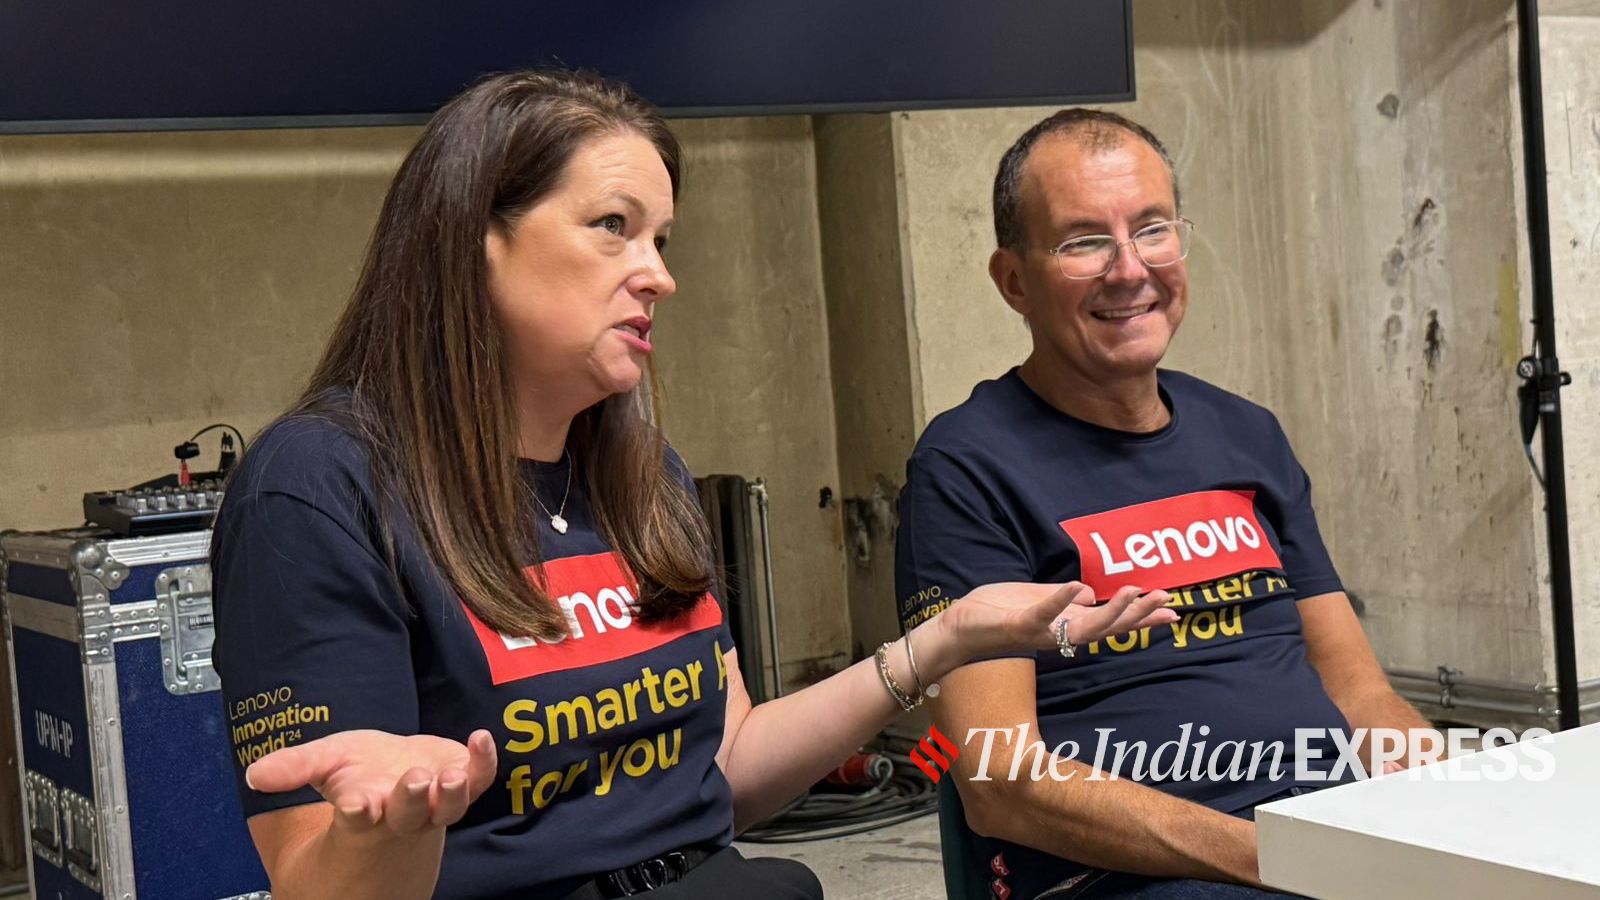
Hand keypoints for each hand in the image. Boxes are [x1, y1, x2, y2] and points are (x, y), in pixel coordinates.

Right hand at [246, 729, 497, 835]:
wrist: (396, 777)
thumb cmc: (360, 773)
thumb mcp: (324, 764)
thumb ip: (293, 769)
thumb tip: (256, 775)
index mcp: (365, 810)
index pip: (360, 817)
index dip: (359, 812)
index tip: (356, 804)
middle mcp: (403, 812)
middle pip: (410, 813)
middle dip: (413, 799)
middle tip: (415, 781)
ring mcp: (437, 802)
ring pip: (449, 806)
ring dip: (452, 792)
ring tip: (450, 775)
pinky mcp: (462, 782)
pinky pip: (478, 779)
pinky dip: (484, 762)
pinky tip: (482, 739)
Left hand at [940, 582, 1178, 660]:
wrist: (957, 628)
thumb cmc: (995, 612)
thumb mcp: (1037, 599)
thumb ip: (1064, 599)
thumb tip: (1093, 594)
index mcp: (1066, 625)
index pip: (1111, 622)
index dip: (1141, 617)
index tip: (1172, 610)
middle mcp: (1060, 634)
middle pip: (1109, 628)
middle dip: (1139, 616)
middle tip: (1168, 602)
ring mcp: (1042, 632)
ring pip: (1085, 627)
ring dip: (1112, 610)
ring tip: (1135, 591)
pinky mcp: (1020, 625)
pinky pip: (1044, 614)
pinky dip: (1062, 601)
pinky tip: (1081, 586)